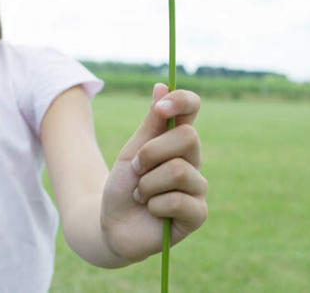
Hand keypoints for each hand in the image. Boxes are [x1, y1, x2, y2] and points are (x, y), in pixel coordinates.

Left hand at [100, 83, 207, 261]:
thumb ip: (150, 122)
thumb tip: (162, 86)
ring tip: (141, 195)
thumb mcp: (132, 150)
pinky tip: (151, 210)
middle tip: (137, 170)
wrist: (111, 223)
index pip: (192, 107)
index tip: (161, 108)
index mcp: (177, 139)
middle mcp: (193, 160)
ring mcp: (197, 187)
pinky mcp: (198, 214)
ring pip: (178, 170)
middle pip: (187, 137)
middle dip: (150, 153)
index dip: (181, 101)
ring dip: (147, 184)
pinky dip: (154, 205)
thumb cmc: (123, 185)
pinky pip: (178, 201)